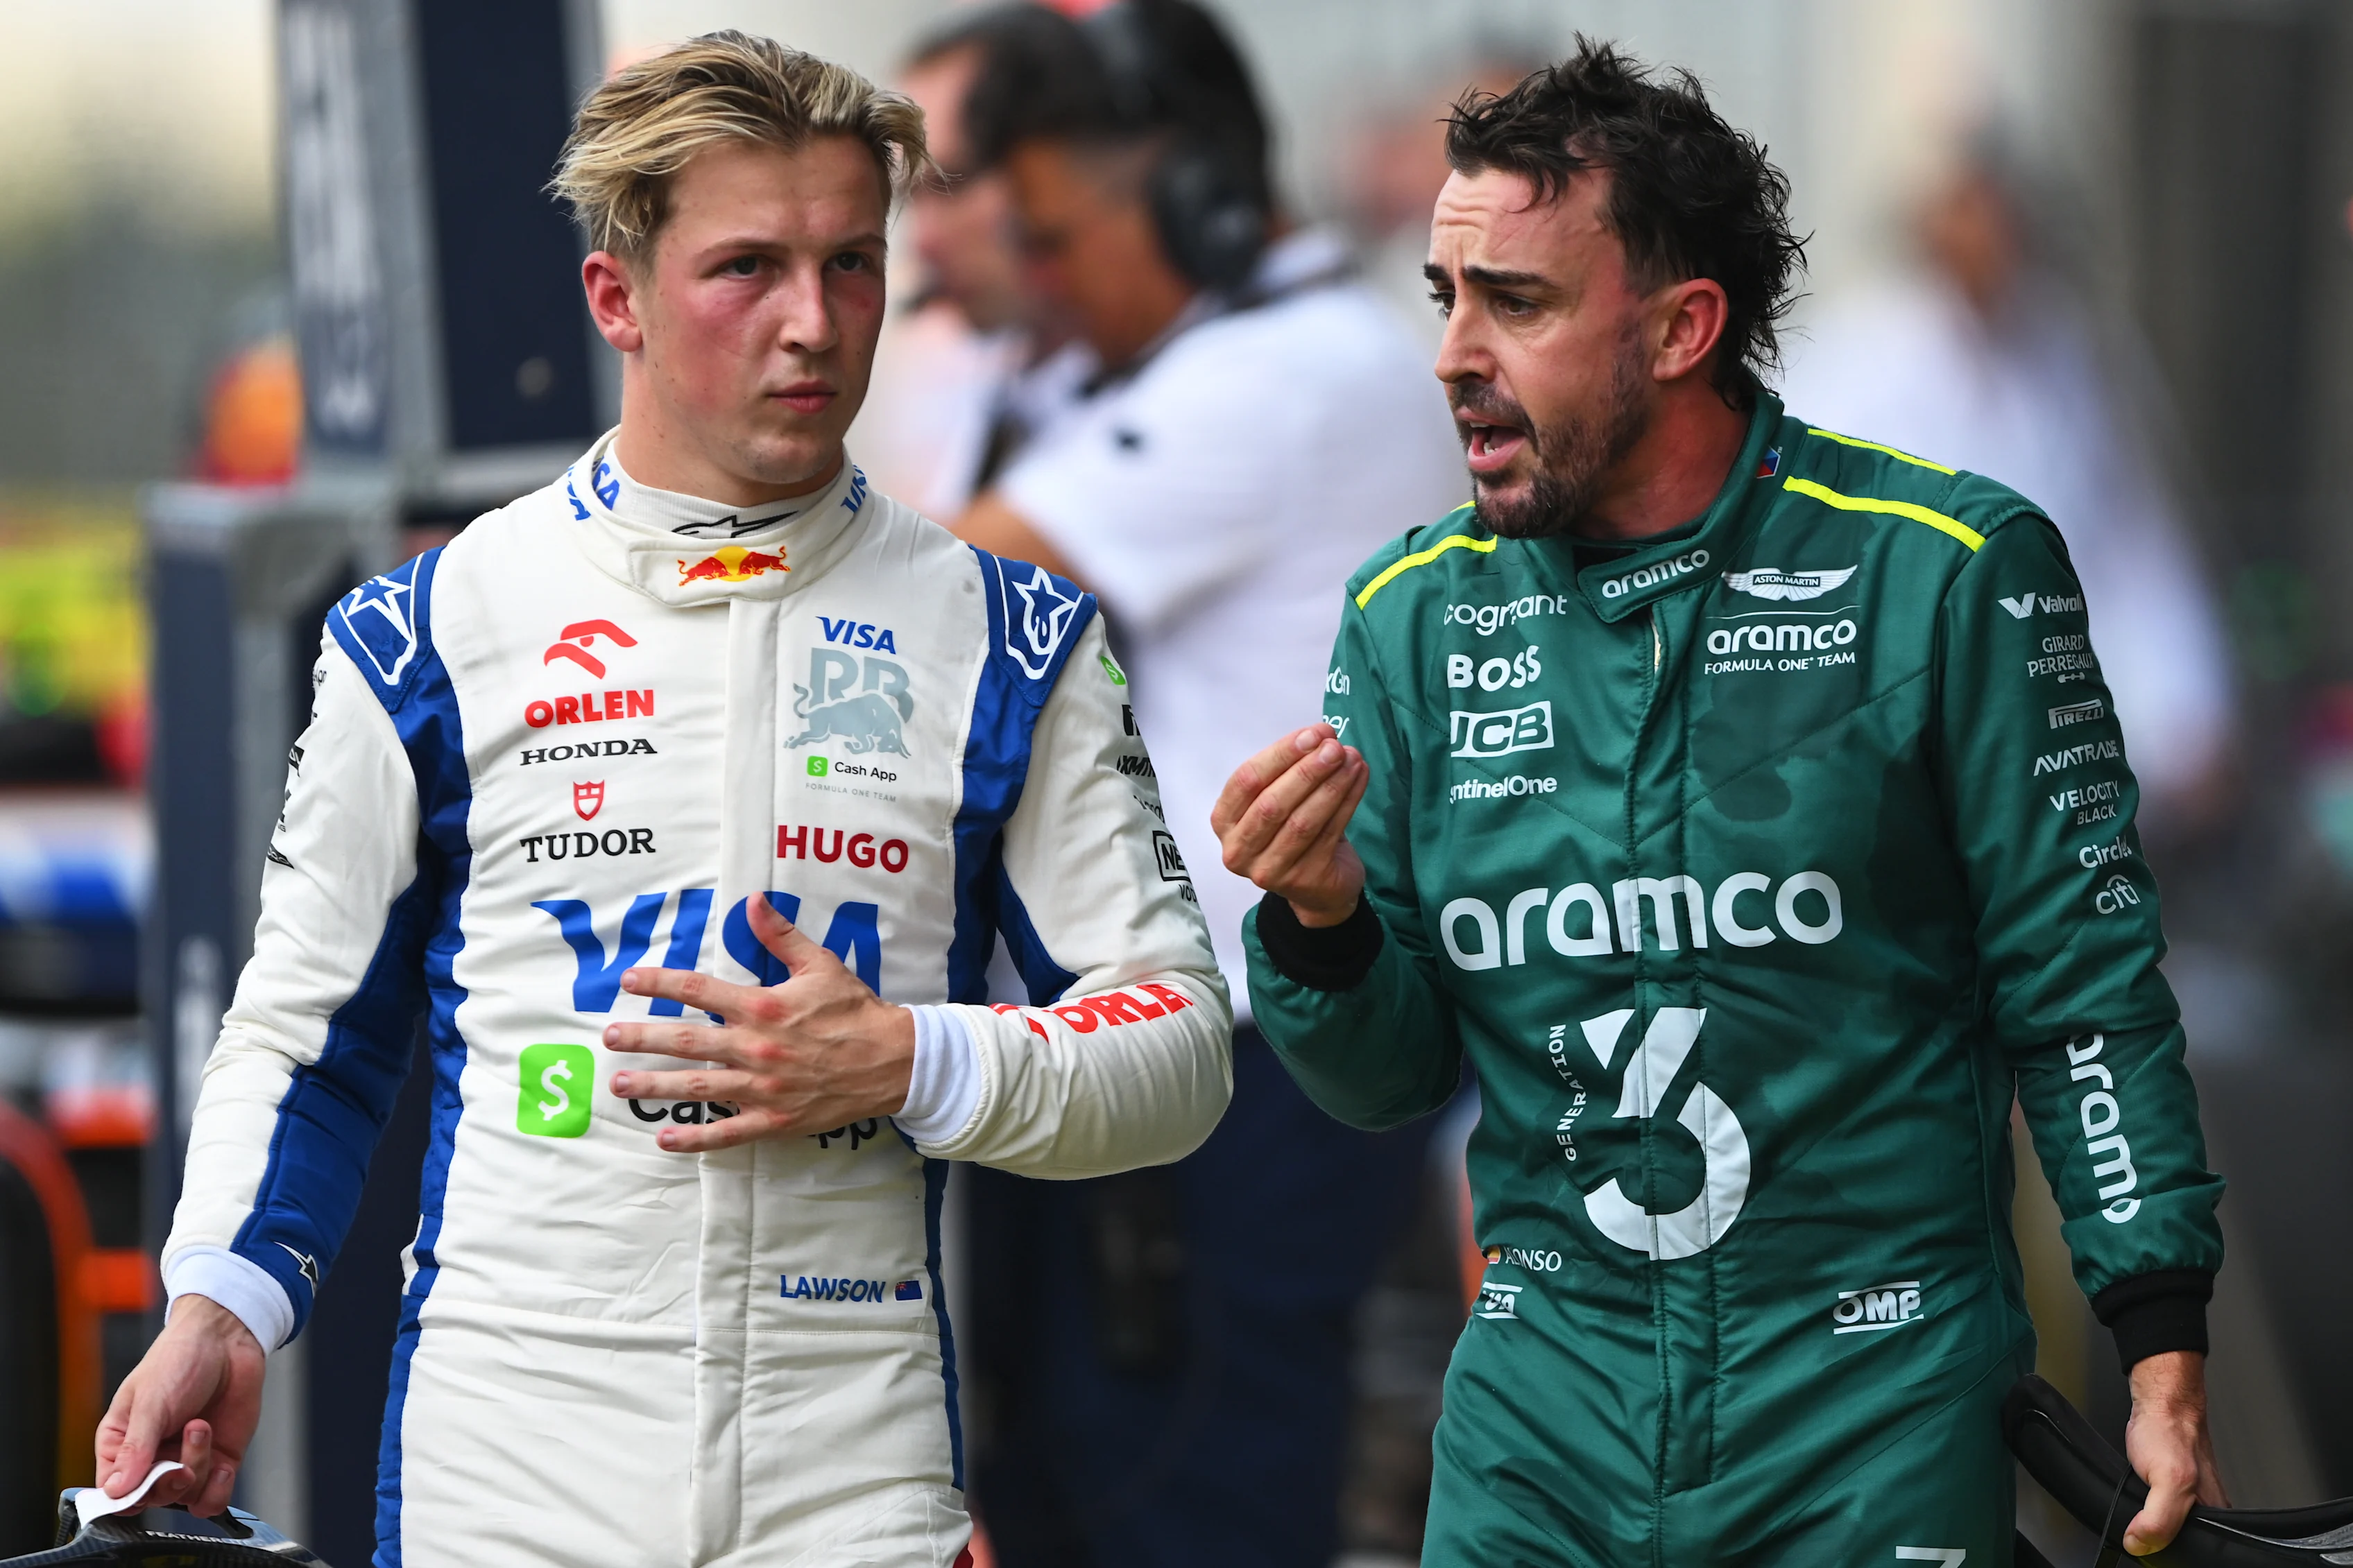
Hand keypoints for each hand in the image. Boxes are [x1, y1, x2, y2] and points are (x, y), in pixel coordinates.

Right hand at [94, 1294, 264, 1515]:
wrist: (225, 1339)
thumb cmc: (178, 1361)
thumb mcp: (150, 1402)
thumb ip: (136, 1447)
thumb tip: (116, 1490)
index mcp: (120, 1445)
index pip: (114, 1493)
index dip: (129, 1496)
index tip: (144, 1483)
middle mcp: (152, 1459)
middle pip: (152, 1499)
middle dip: (168, 1483)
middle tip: (179, 1461)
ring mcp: (186, 1460)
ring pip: (185, 1498)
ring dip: (198, 1470)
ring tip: (201, 1428)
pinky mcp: (220, 1460)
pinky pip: (213, 1499)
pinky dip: (219, 1491)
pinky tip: (224, 1466)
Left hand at [604, 895, 915, 1150]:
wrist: (893, 1061)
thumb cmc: (856, 1010)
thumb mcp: (821, 964)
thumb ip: (781, 935)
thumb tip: (753, 900)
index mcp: (763, 1006)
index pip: (699, 990)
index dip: (660, 983)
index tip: (629, 981)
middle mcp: (755, 1047)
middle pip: (686, 1040)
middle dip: (642, 1037)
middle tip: (607, 1036)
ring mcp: (762, 1087)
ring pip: (697, 1087)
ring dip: (654, 1086)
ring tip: (619, 1084)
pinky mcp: (775, 1119)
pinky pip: (728, 1132)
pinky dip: (696, 1139)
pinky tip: (666, 1140)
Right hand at [1211, 724, 1368, 926]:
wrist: (1319, 887)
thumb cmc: (1293, 832)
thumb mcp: (1278, 800)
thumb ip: (1289, 771)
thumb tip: (1320, 736)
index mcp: (1224, 821)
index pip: (1247, 780)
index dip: (1280, 754)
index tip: (1313, 734)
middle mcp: (1238, 850)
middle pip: (1272, 803)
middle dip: (1306, 770)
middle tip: (1334, 747)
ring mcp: (1269, 870)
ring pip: (1302, 821)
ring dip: (1330, 785)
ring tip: (1352, 759)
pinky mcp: (1302, 880)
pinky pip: (1328, 834)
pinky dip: (1347, 802)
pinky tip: (1359, 779)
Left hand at [2122, 1350, 2228, 1554]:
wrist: (2161, 1403)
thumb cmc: (2169, 1432)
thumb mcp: (2168, 1480)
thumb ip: (2158, 1519)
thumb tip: (2140, 1544)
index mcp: (2214, 1515)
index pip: (2199, 1552)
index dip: (2173, 1555)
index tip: (2151, 1550)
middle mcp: (2206, 1509)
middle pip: (2182, 1543)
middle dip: (2161, 1541)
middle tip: (2141, 1528)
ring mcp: (2189, 1498)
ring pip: (2168, 1529)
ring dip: (2151, 1527)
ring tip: (2139, 1515)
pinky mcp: (2171, 1488)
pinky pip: (2156, 1512)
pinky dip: (2143, 1512)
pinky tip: (2136, 1506)